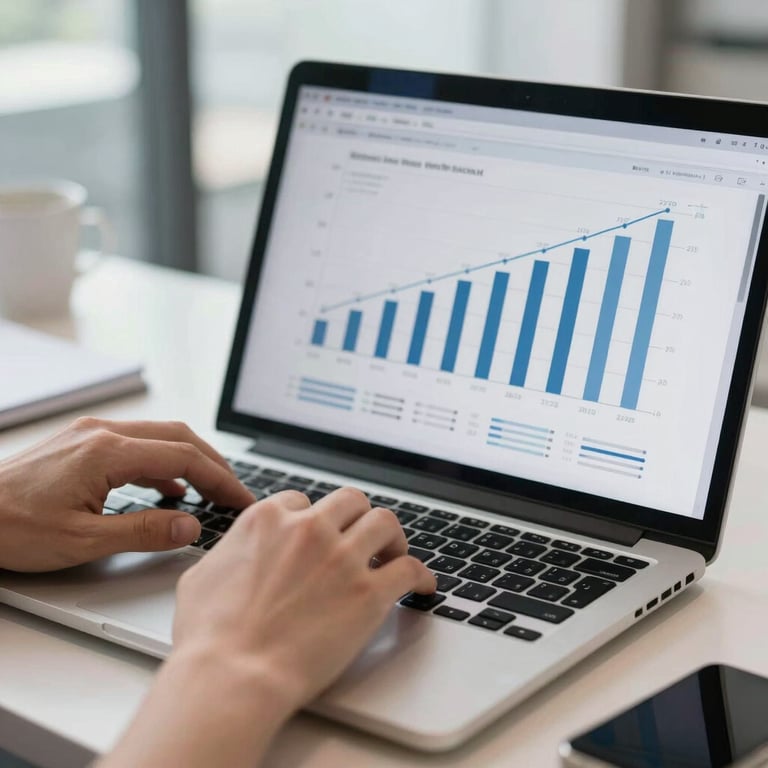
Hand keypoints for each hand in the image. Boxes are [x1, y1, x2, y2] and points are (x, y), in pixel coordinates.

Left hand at [0, 417, 253, 571]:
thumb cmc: (10, 528)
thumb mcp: (82, 541)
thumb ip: (144, 531)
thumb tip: (189, 525)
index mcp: (107, 452)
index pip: (183, 457)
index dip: (220, 478)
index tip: (240, 498)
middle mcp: (102, 433)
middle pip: (179, 437)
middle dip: (213, 464)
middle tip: (234, 493)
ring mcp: (91, 434)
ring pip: (159, 436)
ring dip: (190, 460)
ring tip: (210, 490)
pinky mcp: (82, 443)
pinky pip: (136, 444)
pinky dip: (162, 462)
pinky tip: (168, 487)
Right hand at [102, 488, 434, 767]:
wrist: (233, 676)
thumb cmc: (209, 637)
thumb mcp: (201, 577)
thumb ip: (228, 553)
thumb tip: (234, 553)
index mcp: (267, 520)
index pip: (301, 500)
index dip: (313, 518)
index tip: (320, 535)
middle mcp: (308, 529)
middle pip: (350, 500)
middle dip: (357, 517)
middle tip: (362, 538)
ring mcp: (341, 558)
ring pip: (384, 521)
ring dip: (392, 537)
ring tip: (393, 554)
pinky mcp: (369, 593)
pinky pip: (410, 569)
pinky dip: (421, 576)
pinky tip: (422, 587)